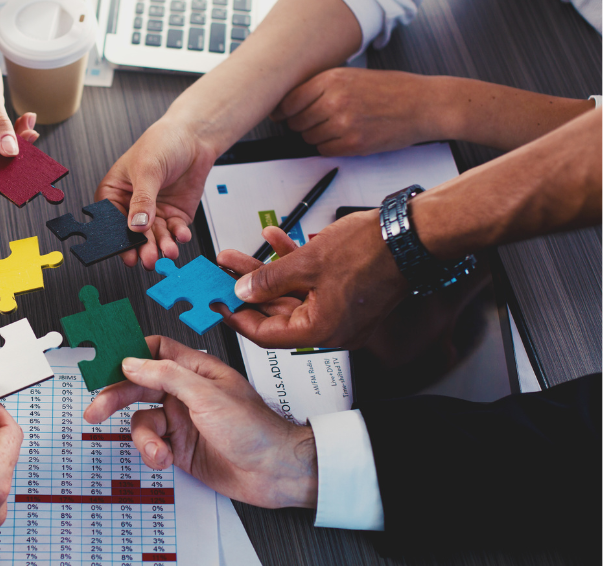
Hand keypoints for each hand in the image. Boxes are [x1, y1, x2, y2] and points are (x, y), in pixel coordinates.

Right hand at [84, 336, 316, 508]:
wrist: (275, 473)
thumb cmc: (257, 429)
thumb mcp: (207, 395)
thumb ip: (166, 376)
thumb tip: (133, 362)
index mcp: (196, 369)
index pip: (155, 350)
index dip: (130, 353)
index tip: (105, 361)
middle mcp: (186, 392)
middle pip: (139, 386)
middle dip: (116, 397)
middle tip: (96, 410)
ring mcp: (182, 420)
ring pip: (142, 420)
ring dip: (143, 437)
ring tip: (156, 451)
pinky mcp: (180, 447)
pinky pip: (152, 444)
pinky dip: (152, 453)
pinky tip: (164, 459)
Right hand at [95, 118, 219, 269]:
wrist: (194, 137)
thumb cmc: (162, 142)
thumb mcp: (147, 169)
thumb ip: (142, 200)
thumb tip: (137, 225)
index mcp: (115, 193)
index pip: (111, 221)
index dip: (118, 238)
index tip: (127, 252)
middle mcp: (132, 207)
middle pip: (134, 235)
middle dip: (142, 248)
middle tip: (149, 259)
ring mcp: (154, 213)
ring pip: (155, 237)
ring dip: (162, 246)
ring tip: (168, 251)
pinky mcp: (173, 216)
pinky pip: (174, 231)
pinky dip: (178, 235)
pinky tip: (181, 235)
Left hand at [228, 209, 408, 348]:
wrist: (413, 233)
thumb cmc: (373, 250)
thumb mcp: (307, 262)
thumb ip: (269, 280)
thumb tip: (243, 292)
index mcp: (321, 331)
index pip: (265, 334)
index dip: (237, 317)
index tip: (217, 304)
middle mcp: (332, 329)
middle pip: (276, 312)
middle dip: (247, 288)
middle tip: (224, 273)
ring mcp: (341, 313)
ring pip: (291, 294)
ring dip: (266, 272)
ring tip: (240, 253)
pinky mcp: (347, 296)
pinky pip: (312, 285)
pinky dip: (293, 265)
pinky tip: (275, 242)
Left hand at [272, 68, 446, 155]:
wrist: (424, 104)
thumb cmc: (392, 89)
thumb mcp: (354, 75)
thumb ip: (323, 86)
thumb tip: (291, 102)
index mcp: (332, 80)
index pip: (290, 101)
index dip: (283, 111)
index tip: (282, 115)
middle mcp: (334, 101)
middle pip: (296, 121)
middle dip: (301, 124)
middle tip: (314, 121)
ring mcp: (343, 124)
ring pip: (309, 138)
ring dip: (316, 135)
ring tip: (336, 126)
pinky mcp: (352, 145)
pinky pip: (324, 150)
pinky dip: (329, 146)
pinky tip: (343, 136)